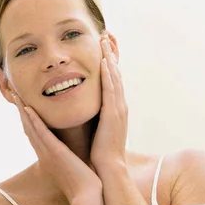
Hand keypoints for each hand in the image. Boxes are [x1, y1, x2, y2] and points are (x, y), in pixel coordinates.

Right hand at [12, 92, 102, 201]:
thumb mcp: (75, 164)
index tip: (24, 104)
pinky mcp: (54, 152)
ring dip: (22, 112)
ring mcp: (47, 152)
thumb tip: (79, 147)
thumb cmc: (84, 182)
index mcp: (49, 155)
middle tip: (13, 95)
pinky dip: (34, 122)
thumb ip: (72, 156)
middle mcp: (44, 152)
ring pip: (31, 128)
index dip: (28, 118)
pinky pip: (41, 134)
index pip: (36, 133)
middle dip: (20, 111)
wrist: (86, 194)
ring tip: (15, 96)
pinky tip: (27, 110)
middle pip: (28, 128)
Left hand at [90, 37, 128, 171]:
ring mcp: (118, 109)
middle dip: (111, 54)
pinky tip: (105, 63)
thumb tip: (85, 111)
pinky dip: (109, 75)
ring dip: (110, 58)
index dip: (109, 63)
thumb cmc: (100, 153)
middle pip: (116, 74)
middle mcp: (119, 106)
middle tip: (107, 36)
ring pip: (115, 78)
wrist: (108, 168)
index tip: (104, 48)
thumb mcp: (98, 130)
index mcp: (115, 109)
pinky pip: (111, 90)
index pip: (113, 81)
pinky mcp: (113, 114)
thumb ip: (95, 118)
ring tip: (105, 41)